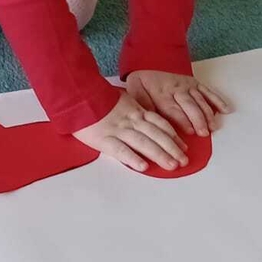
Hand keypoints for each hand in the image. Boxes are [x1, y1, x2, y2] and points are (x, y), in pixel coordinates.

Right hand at [73, 92, 189, 172]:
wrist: (77, 94)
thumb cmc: (96, 97)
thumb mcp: (120, 98)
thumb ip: (133, 107)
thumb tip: (144, 115)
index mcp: (135, 110)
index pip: (160, 124)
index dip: (173, 136)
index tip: (183, 146)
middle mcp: (130, 120)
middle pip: (156, 135)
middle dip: (172, 149)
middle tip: (184, 161)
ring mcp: (118, 130)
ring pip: (143, 143)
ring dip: (159, 155)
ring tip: (172, 166)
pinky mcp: (104, 139)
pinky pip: (121, 150)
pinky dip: (133, 158)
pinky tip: (144, 167)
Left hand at [125, 69, 230, 138]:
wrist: (151, 55)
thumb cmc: (143, 78)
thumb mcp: (134, 89)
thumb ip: (141, 104)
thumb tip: (148, 118)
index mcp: (161, 93)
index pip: (173, 109)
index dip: (182, 120)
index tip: (189, 131)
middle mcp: (176, 89)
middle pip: (189, 106)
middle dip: (198, 119)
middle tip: (204, 132)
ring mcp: (187, 85)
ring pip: (200, 100)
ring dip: (208, 113)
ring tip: (214, 126)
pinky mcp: (195, 83)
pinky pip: (208, 91)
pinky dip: (218, 100)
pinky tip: (226, 110)